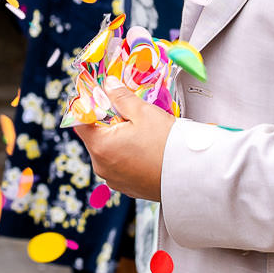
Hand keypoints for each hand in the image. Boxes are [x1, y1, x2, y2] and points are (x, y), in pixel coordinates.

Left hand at [71, 84, 171, 200]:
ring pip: (108, 152)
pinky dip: (127, 156)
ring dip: (118, 140)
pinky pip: (120, 166)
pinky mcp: (128, 188)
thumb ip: (121, 97)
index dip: (88, 108)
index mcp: (100, 146)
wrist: (194, 176)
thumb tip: (108, 84)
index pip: (80, 122)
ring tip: (141, 133)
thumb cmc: (168, 145)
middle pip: (94, 137)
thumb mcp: (143, 112)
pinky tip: (145, 149)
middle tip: (127, 113)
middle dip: (107, 123)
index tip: (100, 99)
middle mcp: (102, 166)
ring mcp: (114, 179)